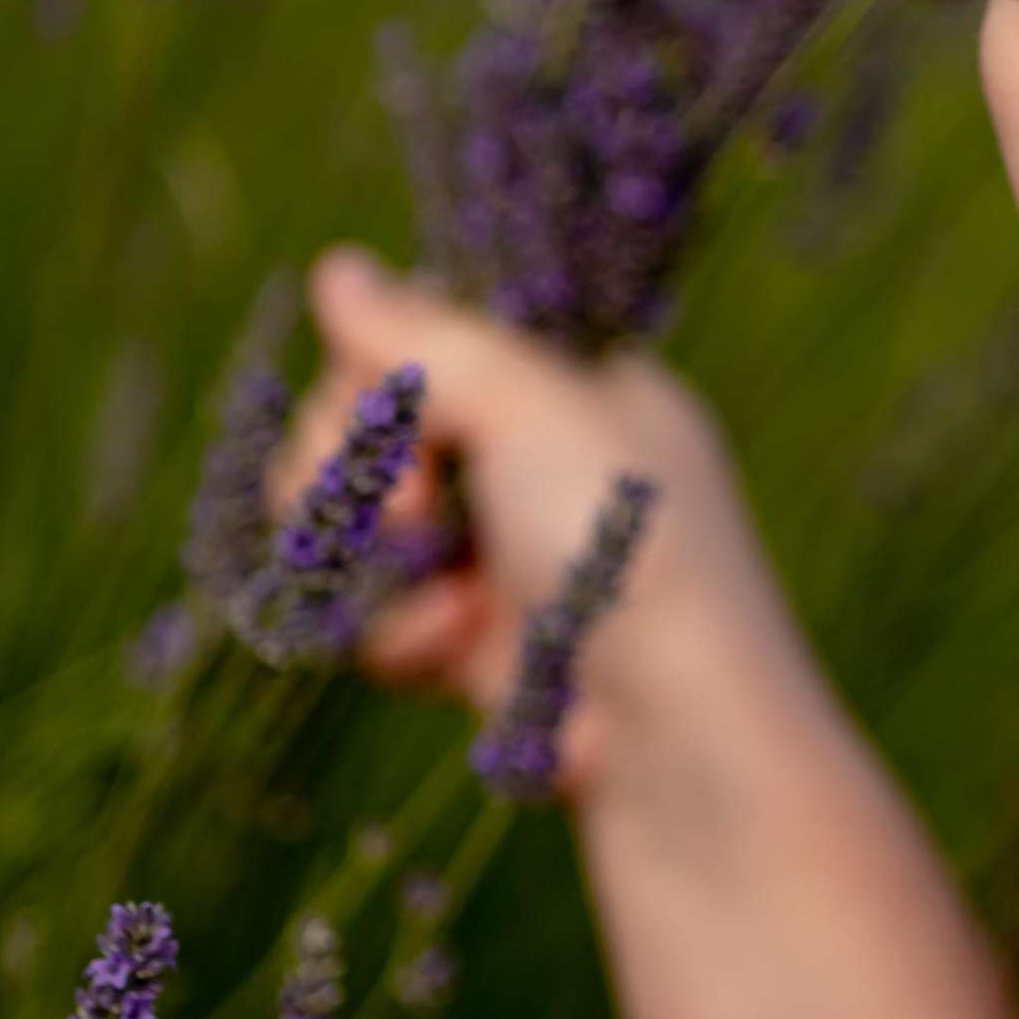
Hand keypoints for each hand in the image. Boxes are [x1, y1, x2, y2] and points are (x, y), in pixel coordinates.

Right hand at [301, 248, 814, 800]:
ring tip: (448, 606)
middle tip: (412, 519)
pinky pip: (377, 618)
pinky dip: (401, 637)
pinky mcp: (479, 647)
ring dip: (378, 569)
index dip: (380, 388)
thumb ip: (429, 339)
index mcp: (577, 388)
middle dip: (361, 481)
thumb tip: (338, 271)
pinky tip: (456, 658)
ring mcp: (506, 557)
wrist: (679, 747)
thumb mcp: (539, 408)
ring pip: (356, 530)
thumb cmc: (633, 553)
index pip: (422, 346)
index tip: (399, 425)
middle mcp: (540, 464)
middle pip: (369, 434)